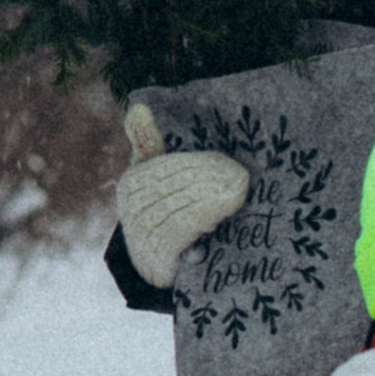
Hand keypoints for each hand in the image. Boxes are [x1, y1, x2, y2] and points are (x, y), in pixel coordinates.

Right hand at [114, 102, 248, 287]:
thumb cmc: (171, 213)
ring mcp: (141, 234)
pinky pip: (178, 233)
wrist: (168, 268)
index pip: (168, 167)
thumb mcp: (162, 176)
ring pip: (180, 208)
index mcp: (134, 183)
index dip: (200, 164)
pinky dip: (201, 222)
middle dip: (211, 180)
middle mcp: (132, 208)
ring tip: (240, 192)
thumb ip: (151, 144)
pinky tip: (222, 219)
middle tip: (243, 178)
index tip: (231, 164)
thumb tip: (139, 107)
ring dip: (212, 200)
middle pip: (176, 187)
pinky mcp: (154, 259)